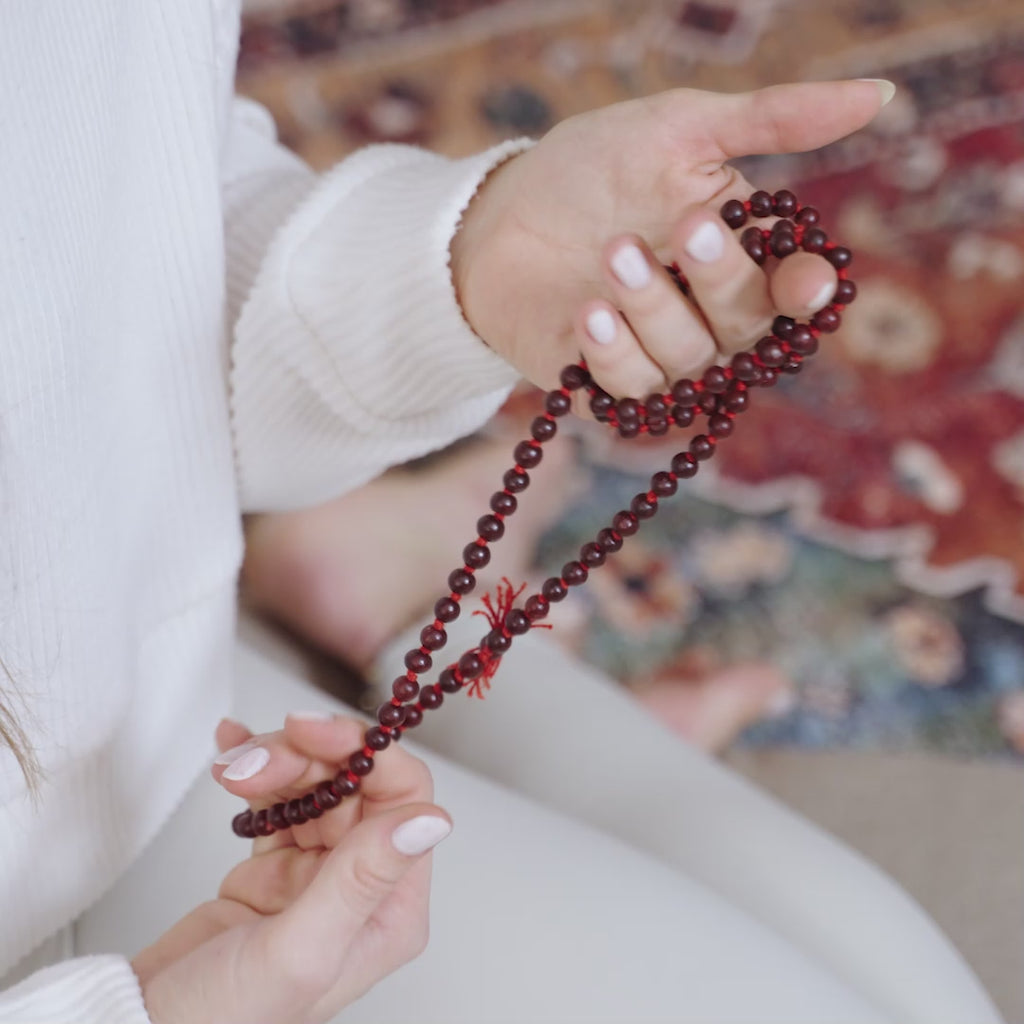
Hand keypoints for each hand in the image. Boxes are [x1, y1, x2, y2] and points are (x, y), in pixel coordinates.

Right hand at [131, 715, 448, 1023]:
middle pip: (356, 782)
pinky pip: (280, 799)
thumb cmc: (221, 1020)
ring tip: (231, 767)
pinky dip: (256, 771)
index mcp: (391, 910)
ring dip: (275, 761)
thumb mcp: (298, 951)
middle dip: (304, 757)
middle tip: (254, 758)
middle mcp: (364, 886)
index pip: (402, 799)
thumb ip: (361, 880)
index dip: (364, 752)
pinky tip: (230, 752)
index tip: (312, 731)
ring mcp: (321, 873)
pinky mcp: (278, 865)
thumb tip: (432, 820)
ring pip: (317, 783)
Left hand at [452, 80, 889, 397]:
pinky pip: (632, 389)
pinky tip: (588, 313)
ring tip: (612, 253)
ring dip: (654, 306)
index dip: (804, 291)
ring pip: (688, 357)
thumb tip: (879, 94)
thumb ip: (772, 120)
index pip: (793, 291)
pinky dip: (614, 352)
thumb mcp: (681, 127)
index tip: (803, 277)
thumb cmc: (592, 168)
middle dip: (718, 279)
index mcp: (741, 256)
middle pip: (746, 325)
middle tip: (683, 227)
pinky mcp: (607, 386)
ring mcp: (659, 355)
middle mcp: (709, 315)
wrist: (498, 213)